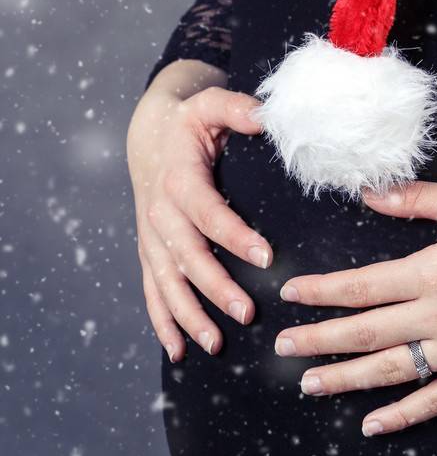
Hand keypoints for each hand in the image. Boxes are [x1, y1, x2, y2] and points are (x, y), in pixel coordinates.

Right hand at [127, 83, 273, 362]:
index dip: (235, 236)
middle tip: (248, 312)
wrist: (149, 135)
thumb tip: (268, 116)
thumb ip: (238, 109)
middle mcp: (160, 213)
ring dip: (189, 315)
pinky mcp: (149, 251)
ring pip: (166, 283)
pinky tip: (180, 351)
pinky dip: (162, 323)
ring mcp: (151, 237)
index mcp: (179, 179)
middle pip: (187, 257)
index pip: (208, 213)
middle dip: (215, 288)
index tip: (266, 257)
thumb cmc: (189, 121)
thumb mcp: (210, 104)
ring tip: (216, 343)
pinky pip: (151, 292)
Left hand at [274, 180, 436, 435]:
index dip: (323, 291)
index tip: (290, 294)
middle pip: (366, 332)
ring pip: (391, 371)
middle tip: (283, 348)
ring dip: (346, 380)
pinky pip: (433, 401)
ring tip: (310, 385)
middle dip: (319, 340)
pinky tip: (372, 424)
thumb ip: (422, 200)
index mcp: (435, 270)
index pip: (364, 285)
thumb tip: (372, 194)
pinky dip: (400, 416)